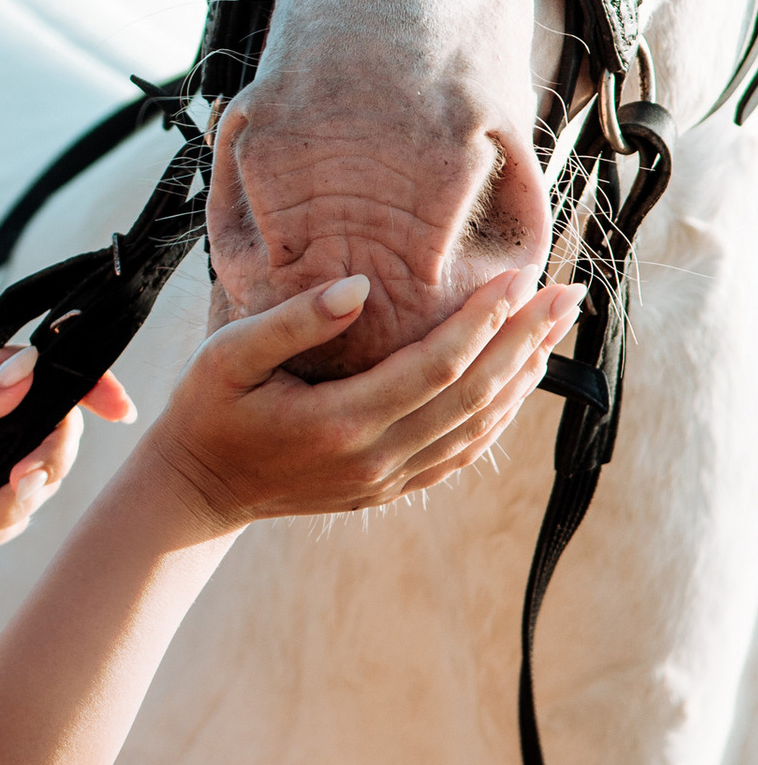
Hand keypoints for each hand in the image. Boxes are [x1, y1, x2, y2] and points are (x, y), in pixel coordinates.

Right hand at [142, 269, 582, 535]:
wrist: (197, 487)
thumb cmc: (207, 409)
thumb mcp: (227, 354)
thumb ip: (294, 322)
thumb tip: (362, 287)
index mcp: (338, 420)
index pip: (435, 366)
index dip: (483, 320)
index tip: (517, 276)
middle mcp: (374, 457)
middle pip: (474, 396)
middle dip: (526, 341)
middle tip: (568, 294)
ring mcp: (386, 479)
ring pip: (477, 428)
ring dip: (524, 376)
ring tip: (556, 328)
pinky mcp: (388, 488)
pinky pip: (462, 453)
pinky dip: (499, 416)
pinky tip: (518, 383)